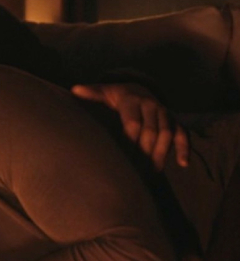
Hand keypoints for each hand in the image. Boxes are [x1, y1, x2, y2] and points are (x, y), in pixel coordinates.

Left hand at [71, 82, 187, 170]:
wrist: (135, 87)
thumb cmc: (113, 95)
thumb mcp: (102, 92)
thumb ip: (91, 94)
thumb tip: (75, 90)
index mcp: (131, 99)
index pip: (132, 124)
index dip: (128, 142)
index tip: (122, 160)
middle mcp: (150, 104)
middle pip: (151, 131)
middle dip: (145, 153)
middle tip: (137, 173)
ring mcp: (164, 112)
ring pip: (167, 133)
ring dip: (161, 154)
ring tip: (152, 173)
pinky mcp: (174, 119)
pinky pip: (182, 133)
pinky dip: (184, 147)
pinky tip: (183, 163)